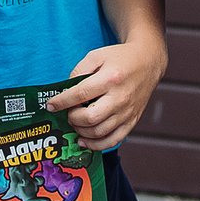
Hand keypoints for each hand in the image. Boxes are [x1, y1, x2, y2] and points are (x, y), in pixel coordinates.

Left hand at [48, 35, 165, 152]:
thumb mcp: (97, 55)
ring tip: (75, 124)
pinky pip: (113, 140)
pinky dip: (96, 145)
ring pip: (99, 132)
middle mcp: (120, 97)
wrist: (148, 61)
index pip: (80, 94)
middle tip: (67, 113)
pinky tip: (84, 140)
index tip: (50, 105)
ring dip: (81, 132)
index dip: (61, 102)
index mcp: (110, 78)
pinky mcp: (132, 121)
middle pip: (90, 118)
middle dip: (72, 118)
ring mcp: (127, 112)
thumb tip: (65, 92)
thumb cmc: (120, 58)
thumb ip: (79, 71)